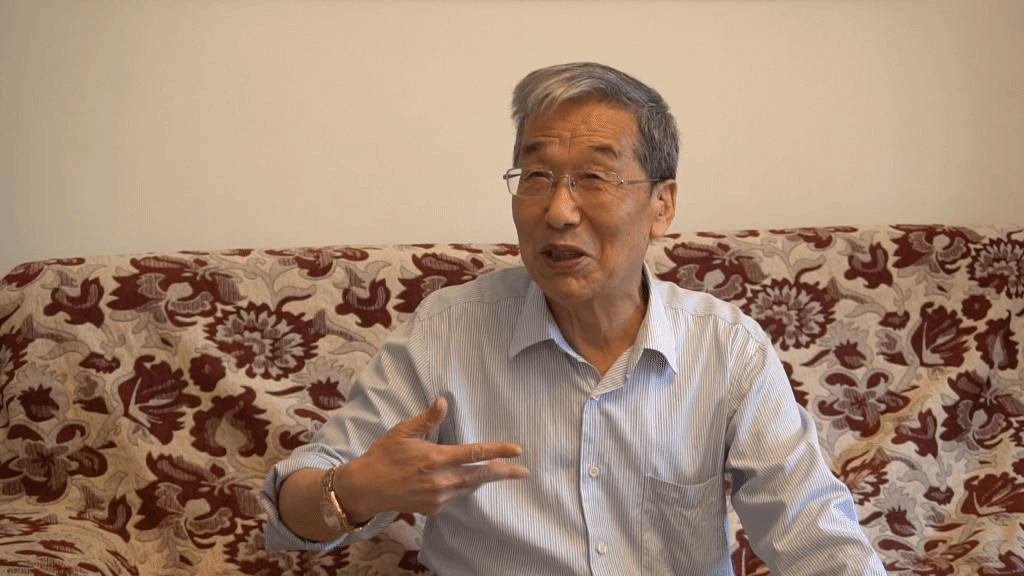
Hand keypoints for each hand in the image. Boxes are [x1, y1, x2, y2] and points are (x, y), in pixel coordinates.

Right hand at [336, 397, 529, 521]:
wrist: (366, 488)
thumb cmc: (384, 456)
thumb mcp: (403, 431)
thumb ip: (427, 418)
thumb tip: (443, 401)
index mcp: (436, 459)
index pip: (475, 453)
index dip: (498, 451)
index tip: (517, 450)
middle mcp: (441, 480)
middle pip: (481, 475)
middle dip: (504, 473)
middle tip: (524, 472)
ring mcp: (438, 497)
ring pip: (470, 486)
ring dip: (484, 479)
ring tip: (498, 471)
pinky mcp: (434, 508)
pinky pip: (456, 495)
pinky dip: (463, 486)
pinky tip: (463, 479)